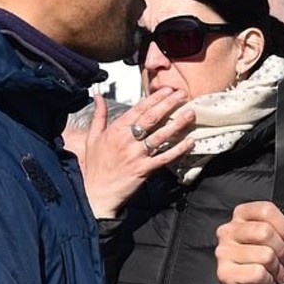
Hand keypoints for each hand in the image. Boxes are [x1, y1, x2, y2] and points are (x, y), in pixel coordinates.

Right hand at [76, 88, 195, 218]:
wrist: (95, 193)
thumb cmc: (95, 166)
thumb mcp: (92, 137)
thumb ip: (99, 116)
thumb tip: (98, 96)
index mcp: (115, 130)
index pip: (138, 109)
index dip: (154, 98)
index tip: (168, 90)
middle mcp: (127, 141)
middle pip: (151, 118)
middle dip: (169, 104)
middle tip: (183, 94)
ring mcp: (136, 155)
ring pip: (160, 136)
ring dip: (177, 124)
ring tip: (191, 114)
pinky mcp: (144, 170)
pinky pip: (165, 158)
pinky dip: (178, 150)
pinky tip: (190, 142)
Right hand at [215, 202, 283, 283]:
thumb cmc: (267, 265)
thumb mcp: (273, 241)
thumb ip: (278, 230)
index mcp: (240, 217)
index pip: (265, 210)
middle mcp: (228, 232)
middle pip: (265, 231)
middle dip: (282, 250)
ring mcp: (224, 253)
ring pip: (264, 254)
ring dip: (277, 269)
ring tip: (276, 275)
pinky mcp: (225, 274)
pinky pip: (258, 273)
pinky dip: (269, 281)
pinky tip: (266, 283)